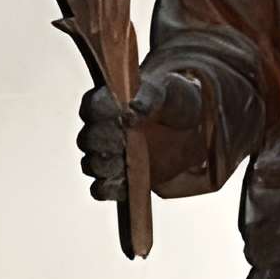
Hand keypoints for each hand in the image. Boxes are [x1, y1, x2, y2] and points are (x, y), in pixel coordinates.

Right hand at [77, 53, 203, 201]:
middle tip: (125, 142)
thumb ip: (150, 95)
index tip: (124, 116)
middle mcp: (100, 128)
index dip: (103, 114)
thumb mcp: (168, 90)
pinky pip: (101, 189)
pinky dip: (109, 189)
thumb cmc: (175, 100)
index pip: (92, 107)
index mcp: (107, 101)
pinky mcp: (117, 177)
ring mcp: (107, 155)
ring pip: (91, 164)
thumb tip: (133, 109)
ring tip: (126, 163)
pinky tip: (125, 184)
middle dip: (104, 143)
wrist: (192, 127)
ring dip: (106, 167)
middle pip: (87, 139)